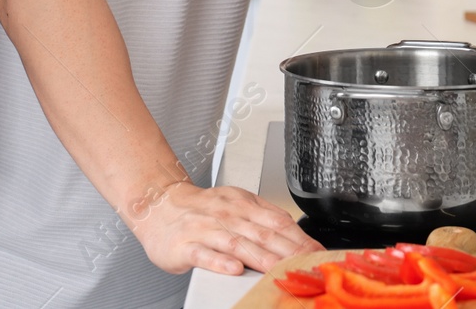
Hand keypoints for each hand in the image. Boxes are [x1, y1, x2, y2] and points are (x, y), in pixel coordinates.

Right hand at [126, 179, 322, 275]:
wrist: (158, 205)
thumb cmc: (200, 210)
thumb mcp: (235, 204)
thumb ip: (263, 216)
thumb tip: (294, 231)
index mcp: (242, 204)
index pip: (278, 222)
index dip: (300, 238)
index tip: (318, 253)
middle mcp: (226, 215)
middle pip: (263, 234)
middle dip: (289, 251)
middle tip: (308, 266)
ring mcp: (205, 229)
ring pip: (238, 244)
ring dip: (262, 258)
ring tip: (280, 270)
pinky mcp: (185, 245)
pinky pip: (205, 254)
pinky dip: (220, 262)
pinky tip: (234, 269)